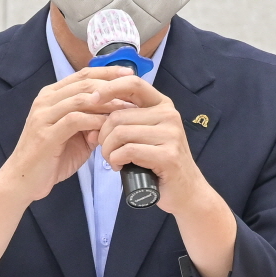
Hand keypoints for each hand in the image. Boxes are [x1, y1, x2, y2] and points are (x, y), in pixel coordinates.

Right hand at [0, 65, 132, 276]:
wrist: (23, 182)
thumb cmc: (50, 159)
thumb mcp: (75, 136)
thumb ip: (91, 123)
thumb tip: (114, 117)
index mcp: (52, 96)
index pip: (83, 75)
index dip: (108, 73)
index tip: (132, 74)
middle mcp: (46, 100)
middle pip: (84, 82)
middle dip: (112, 82)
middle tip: (136, 86)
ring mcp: (44, 115)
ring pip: (81, 97)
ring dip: (107, 101)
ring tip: (128, 106)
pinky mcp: (46, 133)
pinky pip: (75, 119)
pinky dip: (95, 120)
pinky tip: (110, 125)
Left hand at [94, 75, 236, 276]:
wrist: (186, 192)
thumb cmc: (157, 163)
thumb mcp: (143, 135)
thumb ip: (123, 120)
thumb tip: (89, 112)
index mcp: (162, 104)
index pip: (133, 83)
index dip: (109, 88)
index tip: (91, 100)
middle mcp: (169, 115)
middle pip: (118, 115)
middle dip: (103, 135)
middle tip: (105, 150)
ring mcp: (171, 134)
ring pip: (120, 133)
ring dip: (107, 150)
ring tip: (112, 160)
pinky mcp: (168, 155)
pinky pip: (128, 150)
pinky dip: (116, 160)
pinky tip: (119, 167)